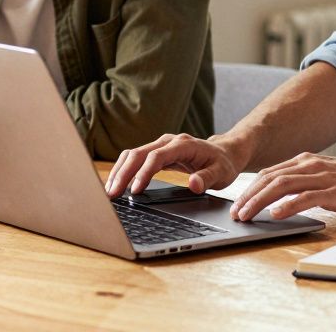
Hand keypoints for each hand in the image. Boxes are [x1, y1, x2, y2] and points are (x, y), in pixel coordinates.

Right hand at [105, 133, 242, 197]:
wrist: (225, 153)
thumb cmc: (223, 164)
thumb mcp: (222, 173)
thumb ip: (207, 178)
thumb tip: (193, 184)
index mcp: (183, 144)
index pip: (157, 157)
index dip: (144, 173)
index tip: (135, 190)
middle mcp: (168, 141)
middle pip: (139, 153)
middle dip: (124, 174)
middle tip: (112, 195)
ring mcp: (161, 145)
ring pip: (133, 154)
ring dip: (120, 171)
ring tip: (109, 192)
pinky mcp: (156, 152)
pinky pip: (136, 159)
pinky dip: (124, 170)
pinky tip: (117, 184)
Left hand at [230, 153, 335, 221]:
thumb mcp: (326, 177)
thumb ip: (304, 182)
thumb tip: (279, 196)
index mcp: (307, 161)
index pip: (270, 173)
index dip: (250, 189)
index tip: (238, 204)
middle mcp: (311, 165)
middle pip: (270, 178)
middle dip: (248, 196)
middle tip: (235, 213)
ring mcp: (322, 177)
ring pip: (282, 186)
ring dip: (260, 201)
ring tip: (247, 215)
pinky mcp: (333, 192)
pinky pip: (305, 198)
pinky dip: (287, 206)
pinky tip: (275, 215)